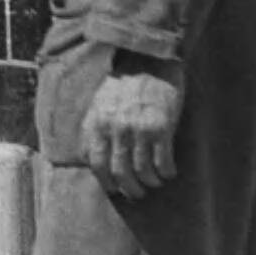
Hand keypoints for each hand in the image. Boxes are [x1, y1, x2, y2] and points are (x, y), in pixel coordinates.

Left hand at [82, 63, 182, 198]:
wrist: (147, 61)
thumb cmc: (123, 84)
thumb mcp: (99, 104)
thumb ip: (94, 129)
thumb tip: (87, 158)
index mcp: (98, 123)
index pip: (96, 164)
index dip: (106, 182)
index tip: (115, 190)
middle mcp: (116, 128)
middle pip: (120, 173)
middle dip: (130, 189)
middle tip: (138, 193)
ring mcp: (138, 129)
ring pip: (143, 172)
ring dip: (150, 182)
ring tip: (155, 182)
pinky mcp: (161, 128)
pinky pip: (163, 163)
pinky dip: (166, 173)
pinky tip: (168, 172)